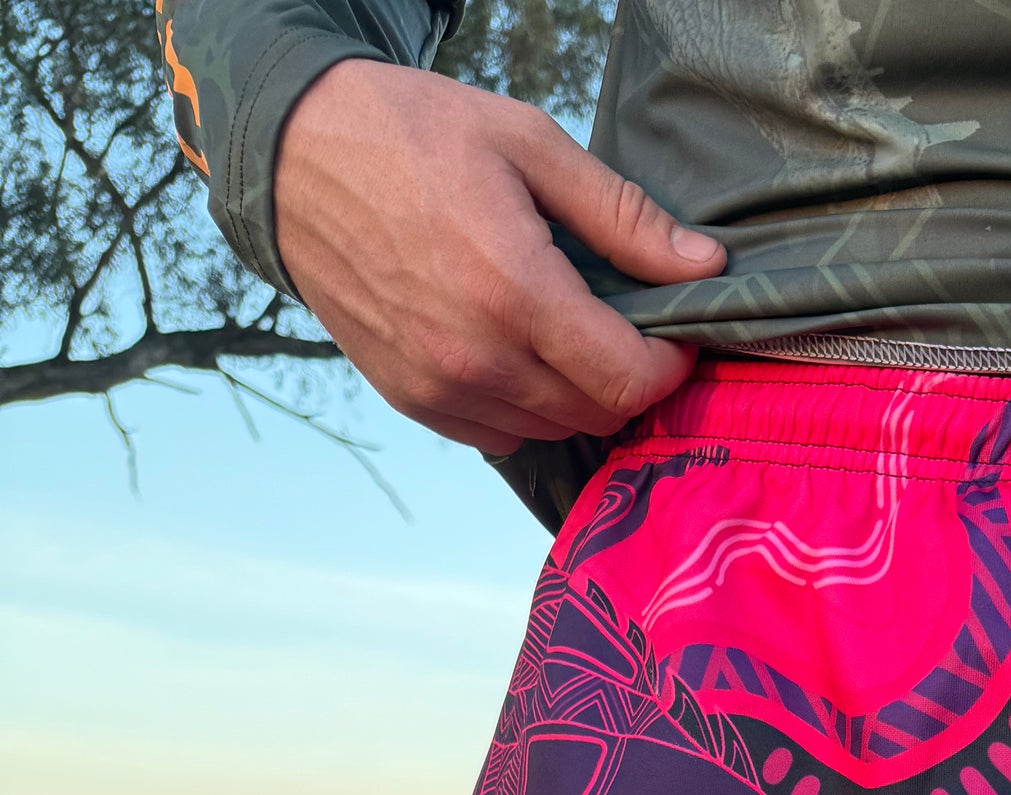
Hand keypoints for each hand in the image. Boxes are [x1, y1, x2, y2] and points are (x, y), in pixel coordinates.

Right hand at [274, 60, 726, 450]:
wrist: (294, 156)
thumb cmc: (413, 134)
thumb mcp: (529, 144)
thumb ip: (622, 216)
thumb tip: (705, 266)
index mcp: (514, 292)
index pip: (629, 380)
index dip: (670, 365)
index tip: (676, 332)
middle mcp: (476, 358)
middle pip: (597, 412)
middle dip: (629, 377)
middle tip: (627, 325)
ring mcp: (440, 388)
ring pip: (553, 430)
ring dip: (578, 393)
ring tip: (568, 328)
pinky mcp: (414, 401)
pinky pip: (502, 434)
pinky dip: (528, 406)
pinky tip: (519, 347)